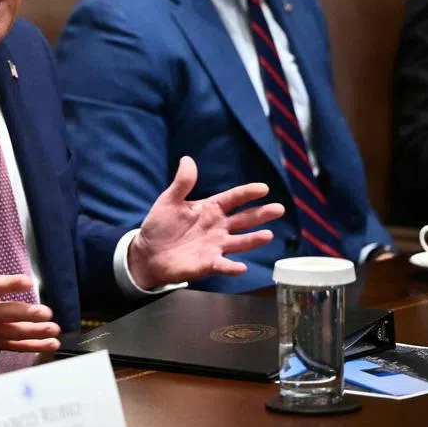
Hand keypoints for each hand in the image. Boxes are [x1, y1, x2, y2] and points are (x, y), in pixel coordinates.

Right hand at [0, 225, 59, 351]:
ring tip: (54, 329)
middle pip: (8, 315)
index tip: (27, 281)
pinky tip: (50, 343)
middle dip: (29, 314)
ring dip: (36, 332)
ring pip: (14, 333)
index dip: (10, 285)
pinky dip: (32, 346)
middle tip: (47, 313)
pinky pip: (14, 345)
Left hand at [127, 156, 285, 289]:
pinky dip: (232, 267)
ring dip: (253, 239)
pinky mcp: (208, 264)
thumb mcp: (169, 200)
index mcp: (210, 209)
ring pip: (240, 242)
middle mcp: (218, 227)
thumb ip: (182, 183)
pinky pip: (223, 265)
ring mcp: (216, 246)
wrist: (148, 252)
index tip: (263, 188)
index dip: (247, 193)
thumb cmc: (161, 225)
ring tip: (268, 235)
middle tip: (279, 209)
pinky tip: (242, 267)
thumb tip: (187, 159)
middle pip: (244, 219)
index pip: (233, 198)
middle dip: (261, 214)